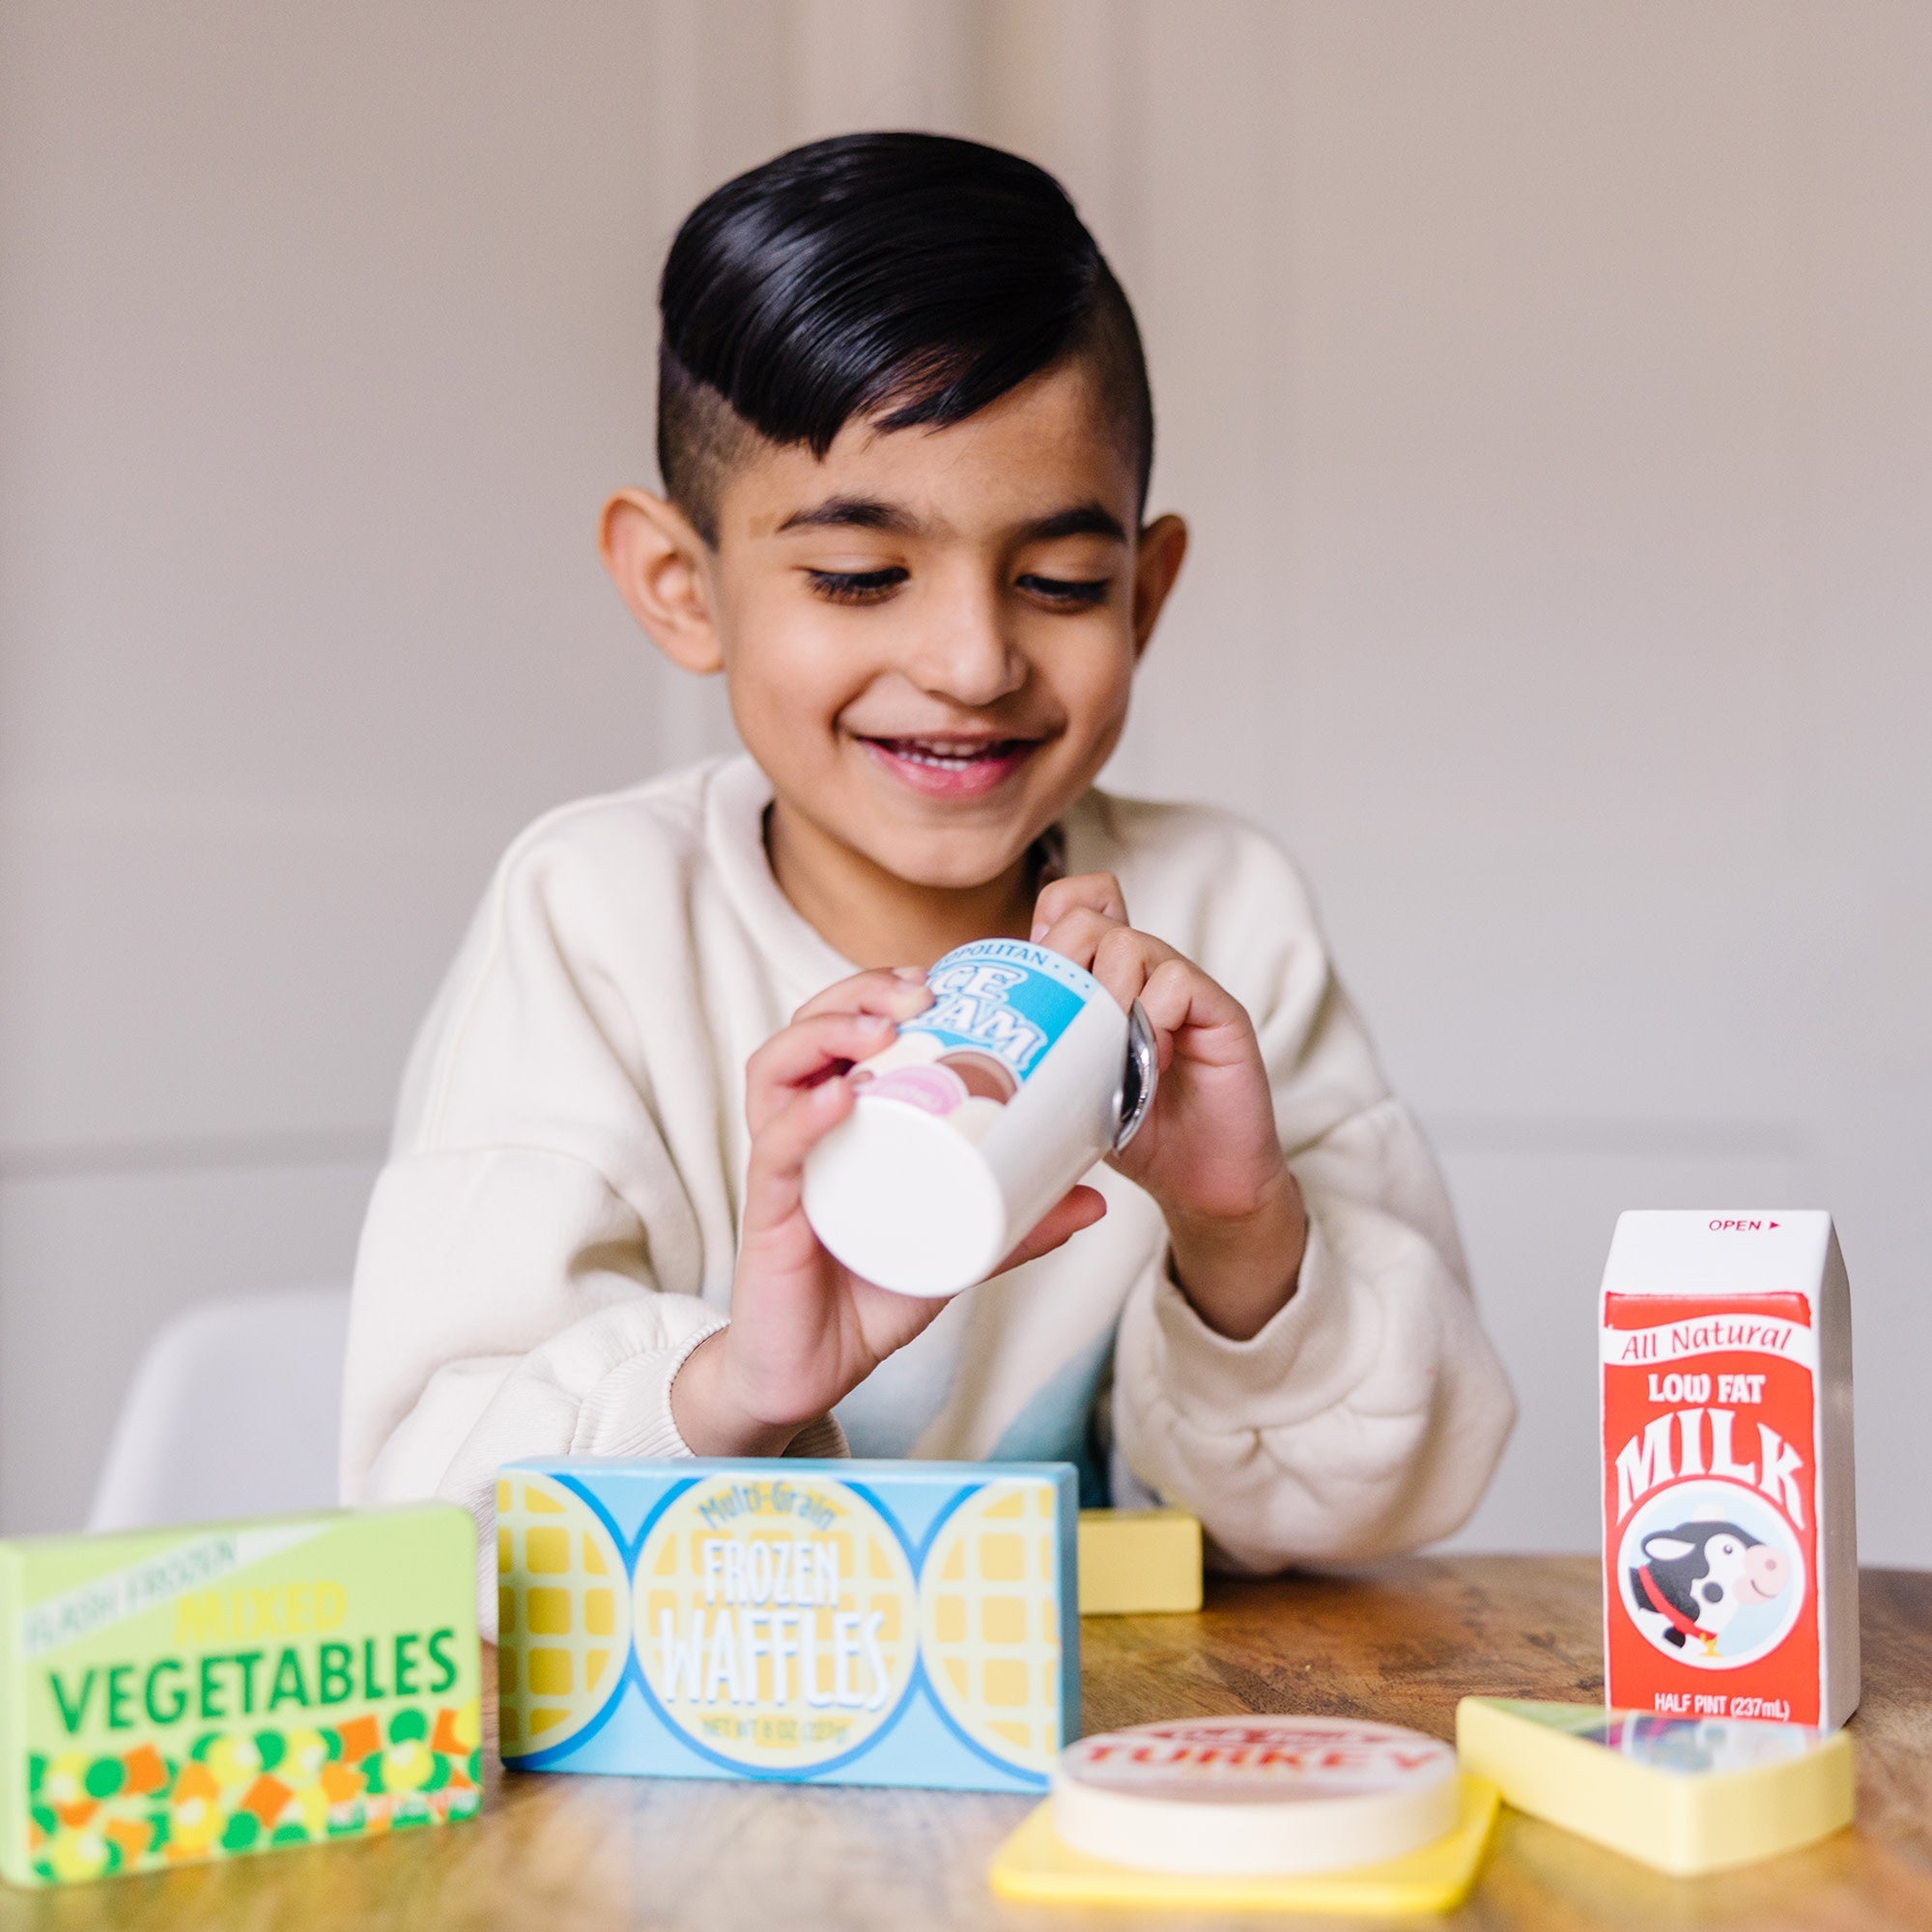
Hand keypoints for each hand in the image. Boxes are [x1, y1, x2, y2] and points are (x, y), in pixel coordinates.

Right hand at [673, 968, 1108, 1455]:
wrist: (810, 1376)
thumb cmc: (869, 1295)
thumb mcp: (957, 1249)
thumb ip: (1018, 1224)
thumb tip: (1098, 1197)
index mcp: (838, 1121)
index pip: (842, 1030)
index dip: (879, 990)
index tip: (936, 981)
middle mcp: (800, 1131)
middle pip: (808, 1031)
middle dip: (858, 995)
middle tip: (918, 994)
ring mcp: (780, 1168)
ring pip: (777, 1071)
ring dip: (827, 1034)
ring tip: (882, 1028)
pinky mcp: (767, 1215)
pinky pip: (774, 1151)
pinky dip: (804, 1117)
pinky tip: (840, 1096)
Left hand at [1032, 872, 1306, 1339]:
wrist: (1204, 1185)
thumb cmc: (1132, 1135)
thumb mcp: (1065, 1091)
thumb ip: (1033, 1055)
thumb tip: (946, 1044)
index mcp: (1107, 978)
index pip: (1073, 903)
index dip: (1047, 926)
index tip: (1033, 987)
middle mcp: (1144, 970)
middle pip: (1088, 915)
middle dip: (1062, 963)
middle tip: (1065, 1025)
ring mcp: (1184, 986)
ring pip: (1128, 943)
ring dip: (1105, 993)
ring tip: (1107, 1047)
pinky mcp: (1221, 1011)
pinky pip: (1177, 981)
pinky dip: (1154, 1018)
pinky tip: (1151, 1062)